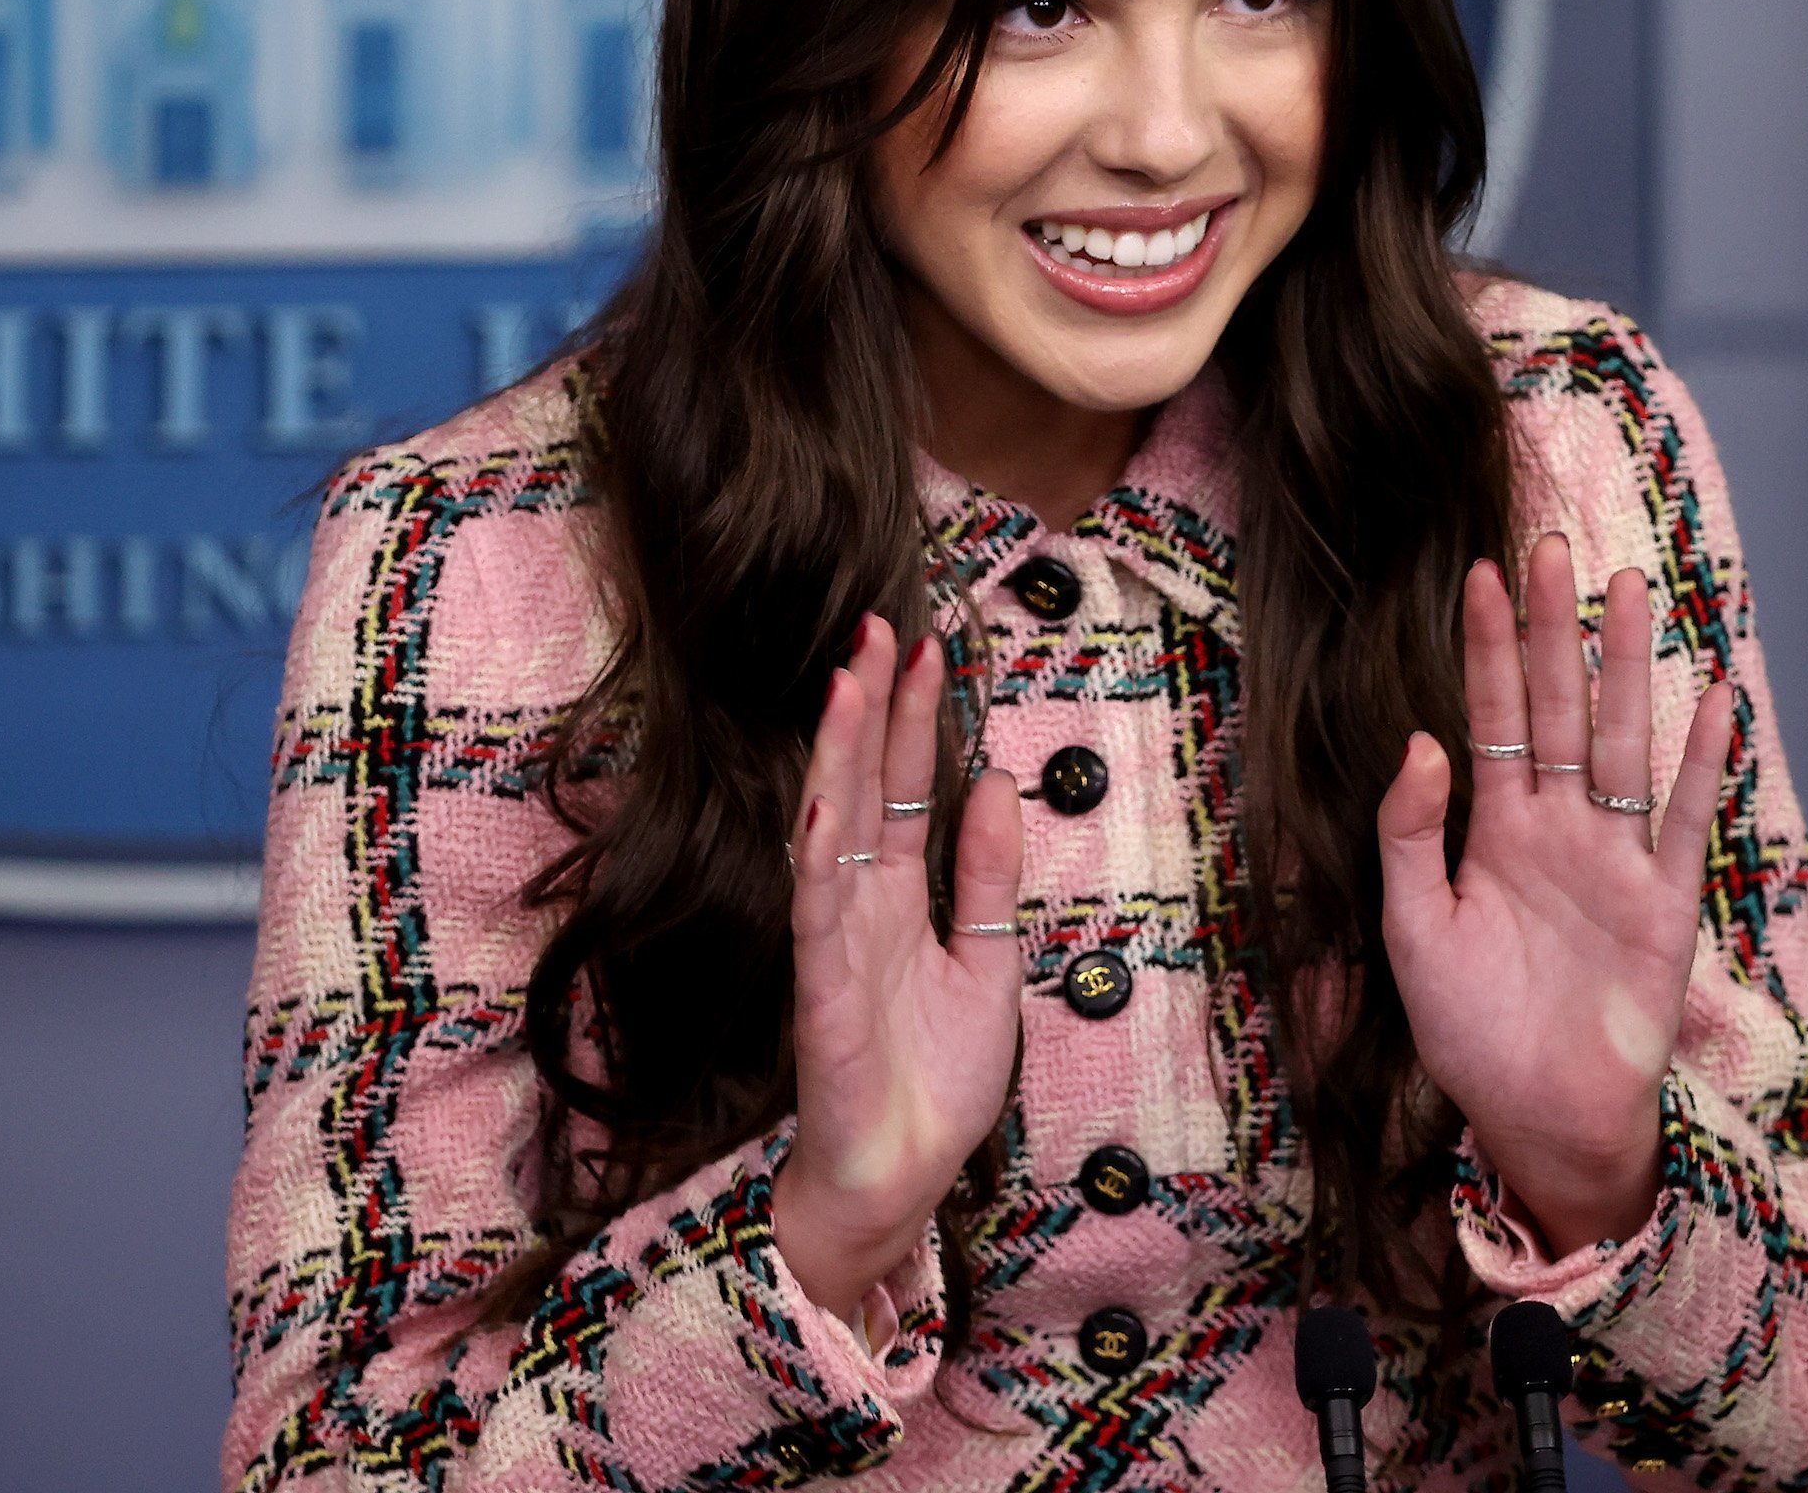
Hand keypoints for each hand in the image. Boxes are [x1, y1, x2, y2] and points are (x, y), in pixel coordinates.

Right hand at [774, 614, 1026, 1326]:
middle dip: (866, 709)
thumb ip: (984, 877)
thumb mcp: (986, 962)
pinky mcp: (822, 995)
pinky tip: (823, 807)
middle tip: (874, 627)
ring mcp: (835, 945)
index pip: (900, 788)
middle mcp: (859, 906)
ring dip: (835, 760)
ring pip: (830, 833)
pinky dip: (818, 860)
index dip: (910, 720)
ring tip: (845, 685)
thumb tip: (990, 782)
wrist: (900, 1180)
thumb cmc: (932, 1080)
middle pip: (859, 788)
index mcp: (898, 898)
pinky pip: (817, 918)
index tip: (921, 646)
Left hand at [1374, 535, 1726, 1251]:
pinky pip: (1687, 823)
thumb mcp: (1414, 930)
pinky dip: (1703, 765)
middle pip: (1560, 709)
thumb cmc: (1470, 1032)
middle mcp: (1558, 831)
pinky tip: (1715, 699)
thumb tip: (1423, 741)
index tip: (1481, 573)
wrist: (1539, 1120)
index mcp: (1493, 832)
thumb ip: (1413, 835)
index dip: (1486, 648)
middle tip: (1554, 547)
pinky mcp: (1665, 906)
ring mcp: (1616, 862)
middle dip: (1554, 631)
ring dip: (1627, 671)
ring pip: (1624, 745)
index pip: (1489, 717)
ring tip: (1628, 592)